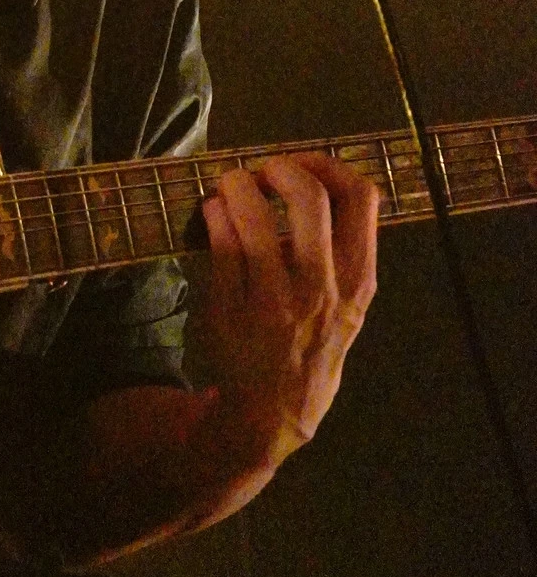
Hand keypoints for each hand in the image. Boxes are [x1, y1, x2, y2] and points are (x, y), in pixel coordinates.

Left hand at [200, 151, 378, 475]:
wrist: (274, 411)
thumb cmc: (314, 343)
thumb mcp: (351, 303)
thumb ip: (344, 249)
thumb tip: (315, 177)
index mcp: (357, 279)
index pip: (361, 198)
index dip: (327, 165)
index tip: (303, 164)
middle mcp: (321, 287)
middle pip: (308, 196)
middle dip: (279, 167)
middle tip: (261, 172)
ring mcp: (275, 299)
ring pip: (252, 215)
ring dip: (235, 186)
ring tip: (230, 188)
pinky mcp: (231, 308)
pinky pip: (219, 242)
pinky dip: (214, 215)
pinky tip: (214, 216)